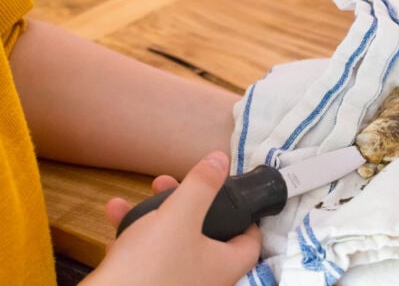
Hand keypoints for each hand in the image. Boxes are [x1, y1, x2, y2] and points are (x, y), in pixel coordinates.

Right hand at [81, 151, 261, 285]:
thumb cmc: (151, 265)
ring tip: (143, 194)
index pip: (249, 240)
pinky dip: (134, 235)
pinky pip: (146, 257)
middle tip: (171, 184)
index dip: (245, 215)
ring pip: (172, 241)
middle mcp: (205, 279)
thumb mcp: (181, 215)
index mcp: (224, 265)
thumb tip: (221, 159)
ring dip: (156, 214)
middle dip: (188, 203)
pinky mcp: (148, 285)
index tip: (233, 194)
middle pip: (206, 233)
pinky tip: (116, 213)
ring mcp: (176, 284)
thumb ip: (203, 185)